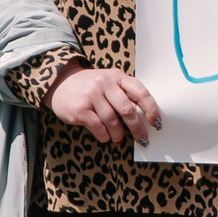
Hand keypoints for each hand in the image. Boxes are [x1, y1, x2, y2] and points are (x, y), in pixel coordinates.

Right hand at [47, 63, 162, 144]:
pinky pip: (98, 127)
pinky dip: (105, 135)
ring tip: (118, 137)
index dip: (151, 109)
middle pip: (127, 110)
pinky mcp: (80, 109)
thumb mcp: (109, 84)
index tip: (157, 123)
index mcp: (117, 76)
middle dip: (137, 128)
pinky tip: (105, 136)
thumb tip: (143, 119)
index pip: (140, 92)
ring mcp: (91, 95)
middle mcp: (105, 83)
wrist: (60, 83)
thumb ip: (124, 96)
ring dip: (118, 133)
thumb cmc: (91, 87)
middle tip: (143, 139)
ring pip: (112, 121)